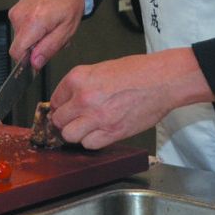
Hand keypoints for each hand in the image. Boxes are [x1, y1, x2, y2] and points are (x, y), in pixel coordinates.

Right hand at [8, 0, 88, 69]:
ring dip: (37, 38)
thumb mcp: (67, 29)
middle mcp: (19, 18)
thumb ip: (49, 48)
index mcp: (32, 24)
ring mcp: (16, 12)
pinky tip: (47, 20)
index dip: (26, 62)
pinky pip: (23, 27)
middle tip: (54, 39)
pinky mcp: (16, 9)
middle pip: (21, 46)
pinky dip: (34, 29)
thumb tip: (35, 62)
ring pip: (23, 37)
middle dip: (36, 49)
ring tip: (53, 27)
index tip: (37, 62)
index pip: (16, 53)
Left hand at [49, 48, 210, 148]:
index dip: (59, 107)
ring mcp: (97, 117)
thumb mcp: (99, 69)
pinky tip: (99, 133)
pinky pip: (90, 144)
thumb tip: (68, 100)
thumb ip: (80, 85)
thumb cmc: (135, 72)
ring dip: (76, 134)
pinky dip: (91, 142)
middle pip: (58, 120)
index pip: (53, 101)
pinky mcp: (113, 132)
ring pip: (70, 136)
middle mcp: (83, 98)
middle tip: (73, 121)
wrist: (161, 80)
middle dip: (64, 122)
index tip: (64, 111)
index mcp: (77, 78)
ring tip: (85, 128)